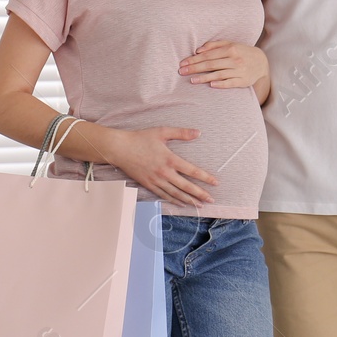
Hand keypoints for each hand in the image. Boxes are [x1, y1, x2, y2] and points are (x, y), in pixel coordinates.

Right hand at [94, 124, 216, 206]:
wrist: (120, 149)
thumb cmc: (141, 138)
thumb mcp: (162, 132)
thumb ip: (181, 133)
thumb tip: (198, 133)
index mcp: (170, 159)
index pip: (192, 171)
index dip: (205, 177)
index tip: (216, 183)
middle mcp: (165, 172)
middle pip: (186, 186)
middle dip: (200, 194)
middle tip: (211, 200)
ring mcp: (156, 180)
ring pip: (175, 193)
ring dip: (189, 200)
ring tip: (199, 205)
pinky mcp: (148, 184)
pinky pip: (163, 195)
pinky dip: (174, 200)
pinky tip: (181, 203)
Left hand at [179, 40, 268, 89]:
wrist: (261, 62)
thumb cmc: (241, 52)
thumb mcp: (230, 44)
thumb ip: (214, 45)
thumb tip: (198, 50)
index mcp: (230, 49)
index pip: (208, 55)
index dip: (194, 59)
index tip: (183, 63)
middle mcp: (234, 59)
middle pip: (211, 64)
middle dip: (195, 68)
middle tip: (182, 71)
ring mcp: (239, 71)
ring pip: (218, 74)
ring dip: (204, 77)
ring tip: (192, 80)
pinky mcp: (243, 81)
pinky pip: (230, 83)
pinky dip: (221, 83)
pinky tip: (211, 85)